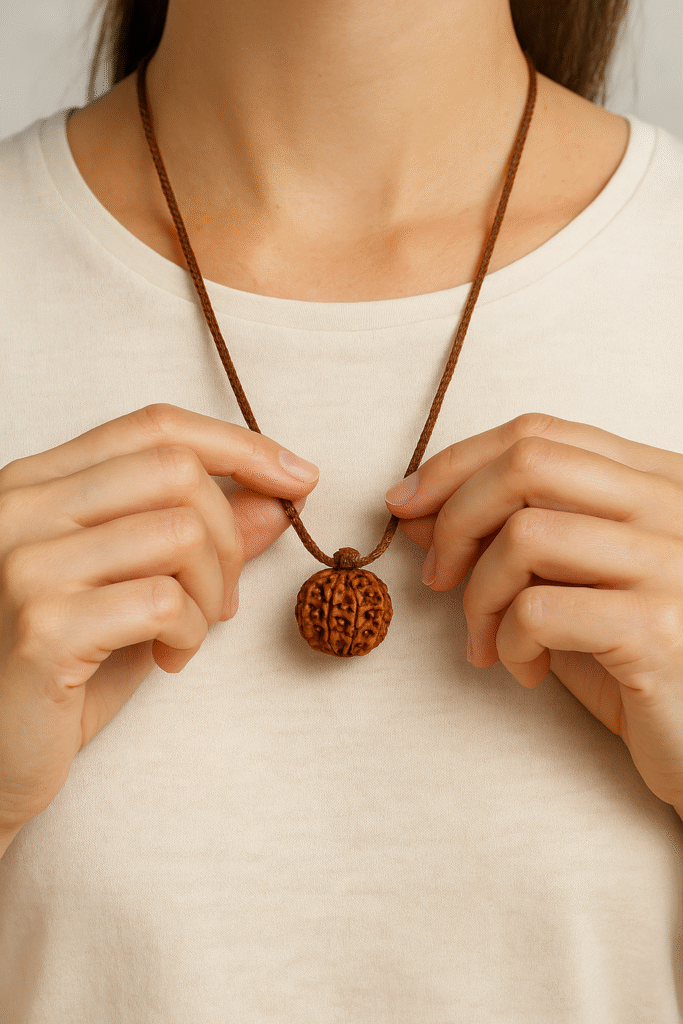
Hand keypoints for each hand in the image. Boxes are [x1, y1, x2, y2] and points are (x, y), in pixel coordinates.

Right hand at [0, 403, 318, 838]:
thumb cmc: (60, 670)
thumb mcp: (136, 589)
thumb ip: (198, 538)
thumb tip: (276, 497)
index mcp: (38, 483)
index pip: (154, 426)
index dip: (238, 445)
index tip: (298, 477)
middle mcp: (21, 506)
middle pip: (176, 469)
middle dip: (230, 534)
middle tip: (224, 597)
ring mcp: (25, 562)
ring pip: (180, 532)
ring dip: (213, 593)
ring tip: (189, 634)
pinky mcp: (42, 624)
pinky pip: (164, 601)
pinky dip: (191, 633)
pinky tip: (167, 658)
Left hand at [385, 412, 682, 813]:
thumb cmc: (639, 666)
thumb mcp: (571, 588)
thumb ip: (509, 542)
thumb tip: (418, 511)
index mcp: (657, 483)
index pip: (541, 433)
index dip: (459, 462)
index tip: (408, 502)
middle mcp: (673, 509)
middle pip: (528, 464)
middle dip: (456, 516)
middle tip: (437, 576)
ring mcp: (672, 564)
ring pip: (525, 536)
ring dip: (478, 596)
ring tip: (487, 642)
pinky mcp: (658, 628)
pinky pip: (539, 611)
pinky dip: (509, 643)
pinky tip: (529, 672)